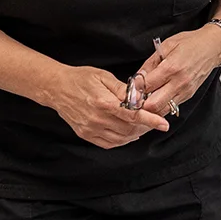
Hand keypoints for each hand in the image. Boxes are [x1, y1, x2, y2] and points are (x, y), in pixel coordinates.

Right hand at [49, 65, 168, 148]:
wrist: (57, 88)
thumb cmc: (81, 78)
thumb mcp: (104, 76)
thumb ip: (123, 89)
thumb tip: (140, 97)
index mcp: (103, 102)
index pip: (132, 115)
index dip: (150, 120)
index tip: (164, 124)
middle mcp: (96, 119)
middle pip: (129, 129)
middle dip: (146, 126)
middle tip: (156, 120)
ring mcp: (90, 129)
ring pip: (121, 138)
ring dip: (136, 133)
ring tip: (144, 124)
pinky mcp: (86, 135)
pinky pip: (109, 143)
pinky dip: (123, 140)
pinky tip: (129, 132)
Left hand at [137, 26, 220, 117]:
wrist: (212, 47)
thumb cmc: (191, 43)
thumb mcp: (167, 46)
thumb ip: (150, 63)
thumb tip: (137, 77)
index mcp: (172, 67)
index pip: (146, 86)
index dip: (135, 88)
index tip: (131, 86)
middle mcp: (179, 82)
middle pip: (153, 105)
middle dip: (141, 103)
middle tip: (136, 97)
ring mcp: (185, 91)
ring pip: (162, 110)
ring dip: (151, 107)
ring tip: (146, 99)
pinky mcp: (189, 95)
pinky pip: (171, 107)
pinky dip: (162, 105)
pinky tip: (157, 97)